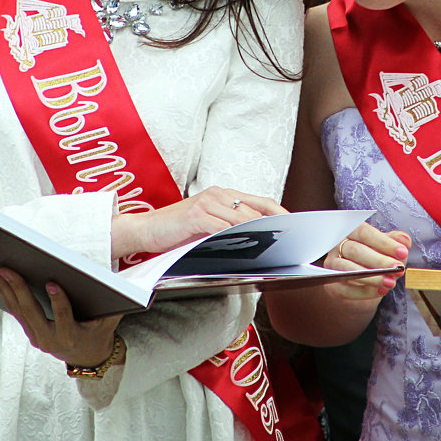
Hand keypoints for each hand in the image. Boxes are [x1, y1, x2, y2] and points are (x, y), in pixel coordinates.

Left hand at [0, 267, 124, 367]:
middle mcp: (51, 339)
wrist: (87, 357)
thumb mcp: (110, 320)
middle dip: (18, 288)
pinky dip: (5, 295)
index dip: (58, 301)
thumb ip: (115, 303)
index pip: (65, 316)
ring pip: (19, 311)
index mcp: (72, 336)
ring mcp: (38, 337)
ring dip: (4, 289)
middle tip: (6, 269)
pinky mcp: (30, 333)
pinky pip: (16, 313)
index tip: (52, 283)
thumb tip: (122, 280)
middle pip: (32, 311)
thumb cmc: (100, 332)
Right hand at [112, 187, 285, 259]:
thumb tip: (258, 239)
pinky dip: (235, 236)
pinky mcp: (195, 215)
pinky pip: (222, 226)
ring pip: (242, 217)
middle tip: (289, 240)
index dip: (280, 213)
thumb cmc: (177, 231)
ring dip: (259, 233)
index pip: (260, 201)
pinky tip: (245, 245)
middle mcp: (217, 194)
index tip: (295, 228)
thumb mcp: (208, 227)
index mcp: (223, 195)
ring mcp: (206, 203)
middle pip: (256, 208)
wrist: (145, 229)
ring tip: (274, 245)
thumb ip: (229, 227)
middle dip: (274, 225)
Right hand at [323, 224, 410, 300]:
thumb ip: (395, 241)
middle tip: (398, 269)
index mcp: (351, 231)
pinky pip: (347, 289)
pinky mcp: (332, 285)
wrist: (363, 283)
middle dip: (379, 260)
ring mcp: (332, 266)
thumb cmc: (375, 258)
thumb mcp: (387, 248)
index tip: (403, 252)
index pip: (365, 233)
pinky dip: (365, 291)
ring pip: (348, 270)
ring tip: (391, 283)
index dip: (384, 242)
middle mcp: (338, 246)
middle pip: (355, 250)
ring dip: (372, 277)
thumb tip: (404, 240)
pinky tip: (381, 291)